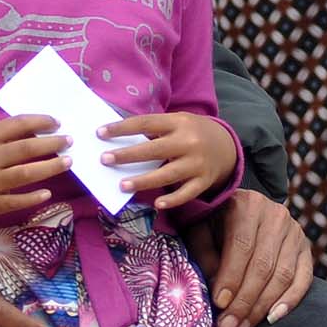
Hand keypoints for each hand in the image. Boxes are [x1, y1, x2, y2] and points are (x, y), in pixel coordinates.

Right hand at [0, 115, 67, 224]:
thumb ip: (3, 135)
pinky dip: (34, 197)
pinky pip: (16, 201)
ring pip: (26, 174)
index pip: (17, 125)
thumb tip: (38, 131)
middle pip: (26, 149)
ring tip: (67, 162)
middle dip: (52, 144)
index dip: (40, 121)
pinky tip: (48, 192)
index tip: (57, 122)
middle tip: (69, 141)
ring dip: (50, 167)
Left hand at [105, 112, 236, 210]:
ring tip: (122, 185)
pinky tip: (157, 204)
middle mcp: (188, 142)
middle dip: (127, 155)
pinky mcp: (204, 181)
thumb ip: (155, 129)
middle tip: (105, 160)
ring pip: (167, 174)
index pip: (145, 123)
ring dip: (143, 181)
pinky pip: (186, 193)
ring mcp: (197, 163)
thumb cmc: (191, 132)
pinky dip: (173, 200)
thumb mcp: (177, 122)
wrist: (226, 145)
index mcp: (178, 122)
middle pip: (154, 150)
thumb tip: (121, 140)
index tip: (101, 133)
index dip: (122, 128)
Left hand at [183, 190, 315, 326]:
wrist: (242, 207)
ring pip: (283, 275)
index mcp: (247, 205)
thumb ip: (205, 255)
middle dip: (245, 301)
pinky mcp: (305, 248)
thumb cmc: (215, 221)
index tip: (219, 304)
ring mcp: (294, 231)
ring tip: (243, 326)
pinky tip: (272, 317)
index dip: (231, 277)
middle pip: (263, 265)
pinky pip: (304, 279)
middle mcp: (275, 215)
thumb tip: (219, 292)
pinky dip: (290, 301)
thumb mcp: (201, 228)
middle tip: (229, 325)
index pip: (242, 245)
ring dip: (262, 306)